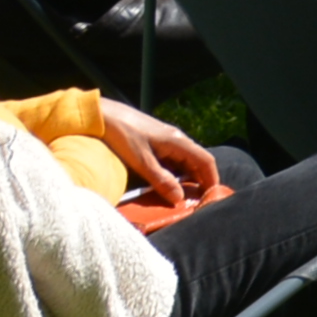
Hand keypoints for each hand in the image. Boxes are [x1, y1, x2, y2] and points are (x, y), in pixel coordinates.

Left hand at [91, 104, 222, 209]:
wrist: (104, 115)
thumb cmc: (124, 136)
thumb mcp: (142, 162)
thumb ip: (161, 180)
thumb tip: (180, 199)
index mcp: (179, 142)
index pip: (206, 161)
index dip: (211, 179)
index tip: (212, 197)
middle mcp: (177, 140)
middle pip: (197, 162)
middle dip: (200, 181)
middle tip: (196, 201)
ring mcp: (167, 140)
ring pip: (184, 161)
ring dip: (186, 178)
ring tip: (181, 196)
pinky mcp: (156, 142)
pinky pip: (173, 159)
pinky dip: (174, 173)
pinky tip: (165, 182)